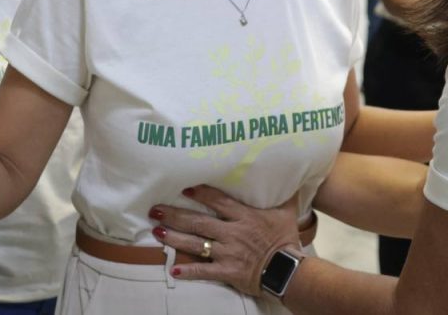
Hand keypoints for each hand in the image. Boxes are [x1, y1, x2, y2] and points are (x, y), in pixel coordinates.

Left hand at [150, 186, 300, 296]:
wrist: (288, 271)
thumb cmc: (286, 240)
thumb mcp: (286, 213)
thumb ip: (284, 194)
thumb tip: (291, 175)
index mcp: (244, 217)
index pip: (219, 201)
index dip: (201, 194)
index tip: (184, 188)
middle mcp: (232, 233)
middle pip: (199, 222)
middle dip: (176, 215)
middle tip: (156, 210)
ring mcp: (228, 253)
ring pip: (196, 244)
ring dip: (175, 237)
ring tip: (157, 231)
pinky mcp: (227, 271)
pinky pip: (204, 271)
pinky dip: (189, 271)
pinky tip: (173, 270)